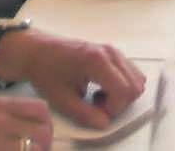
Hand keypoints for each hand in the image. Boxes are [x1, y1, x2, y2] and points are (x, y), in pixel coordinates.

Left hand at [0, 29, 146, 128]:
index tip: (95, 112)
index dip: (114, 109)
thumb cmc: (47, 72)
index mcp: (97, 61)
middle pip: (135, 86)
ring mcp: (114, 51)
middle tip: (95, 105)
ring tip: (97, 96)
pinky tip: (101, 87)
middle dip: (119, 103)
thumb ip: (85, 114)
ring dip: (121, 95)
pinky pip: (131, 73)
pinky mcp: (114, 53)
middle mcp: (111, 53)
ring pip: (137, 80)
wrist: (38, 52)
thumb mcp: (61, 99)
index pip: (124, 91)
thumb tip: (104, 123)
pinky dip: (121, 86)